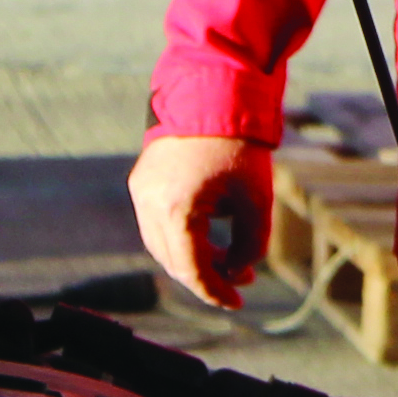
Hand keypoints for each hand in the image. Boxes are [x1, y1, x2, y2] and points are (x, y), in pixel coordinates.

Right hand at [129, 129, 275, 305]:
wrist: (213, 93)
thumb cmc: (239, 145)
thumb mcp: (256, 199)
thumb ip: (249, 243)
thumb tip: (237, 270)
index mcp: (176, 209)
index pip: (191, 269)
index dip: (215, 292)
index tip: (238, 303)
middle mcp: (149, 202)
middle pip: (172, 261)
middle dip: (207, 277)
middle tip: (241, 280)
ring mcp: (141, 190)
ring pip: (161, 245)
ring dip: (192, 258)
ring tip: (228, 260)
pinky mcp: (141, 180)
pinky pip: (156, 223)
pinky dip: (180, 238)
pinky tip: (208, 237)